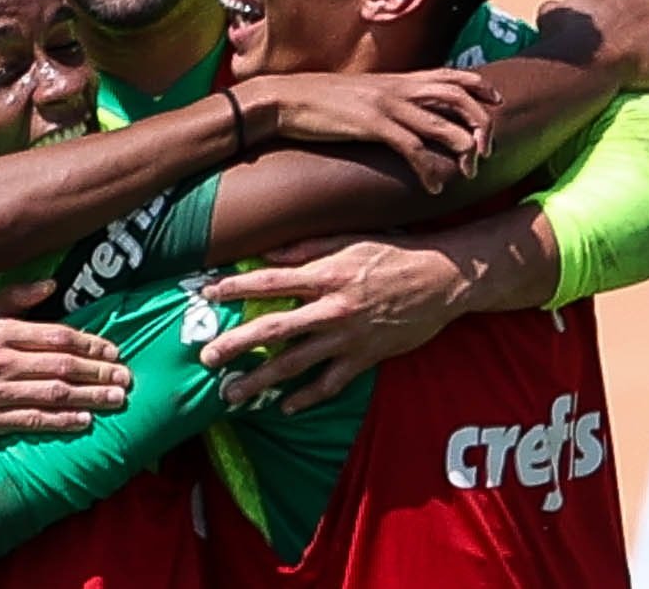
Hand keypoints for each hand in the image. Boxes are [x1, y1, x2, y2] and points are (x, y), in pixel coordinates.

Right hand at [0, 280, 131, 437]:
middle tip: (127, 377)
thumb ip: (15, 297)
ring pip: (52, 394)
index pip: (56, 336)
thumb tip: (52, 284)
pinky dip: (62, 421)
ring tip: (117, 399)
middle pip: (61, 366)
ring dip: (90, 397)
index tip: (114, 351)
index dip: (90, 343)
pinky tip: (85, 421)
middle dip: (99, 372)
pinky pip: (32, 421)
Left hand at [196, 234, 466, 414]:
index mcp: (325, 275)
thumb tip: (266, 253)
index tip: (206, 292)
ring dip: (260, 380)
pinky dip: (306, 398)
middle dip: (236, 344)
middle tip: (206, 357)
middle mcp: (332, 308)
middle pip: (274, 328)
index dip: (235, 286)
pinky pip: (330, 383)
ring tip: (231, 393)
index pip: (270, 281)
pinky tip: (284, 408)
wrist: (443, 279)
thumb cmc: (393, 253)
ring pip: (296, 363)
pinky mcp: (366, 358)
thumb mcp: (348, 240)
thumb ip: (305, 249)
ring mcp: (348, 337)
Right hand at [238, 69, 499, 192]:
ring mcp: (387, 106)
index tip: (497, 103)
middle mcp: (398, 88)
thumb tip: (399, 112)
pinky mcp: (372, 126)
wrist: (283, 99)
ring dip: (464, 151)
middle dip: (482, 124)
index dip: (481, 87)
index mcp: (397, 79)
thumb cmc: (317, 100)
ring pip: (444, 125)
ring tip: (469, 173)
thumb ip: (384, 98)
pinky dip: (430, 170)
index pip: (452, 74)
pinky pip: (413, 149)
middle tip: (486, 151)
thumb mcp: (359, 93)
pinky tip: (434, 188)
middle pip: (459, 98)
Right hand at [537, 0, 648, 100]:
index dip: (616, 24)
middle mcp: (647, 1)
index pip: (623, 5)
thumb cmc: (565, 38)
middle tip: (627, 61)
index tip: (608, 42)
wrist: (587, 59)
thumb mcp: (551, 14)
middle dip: (642, 38)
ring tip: (648, 82)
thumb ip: (558, 9)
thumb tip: (554, 11)